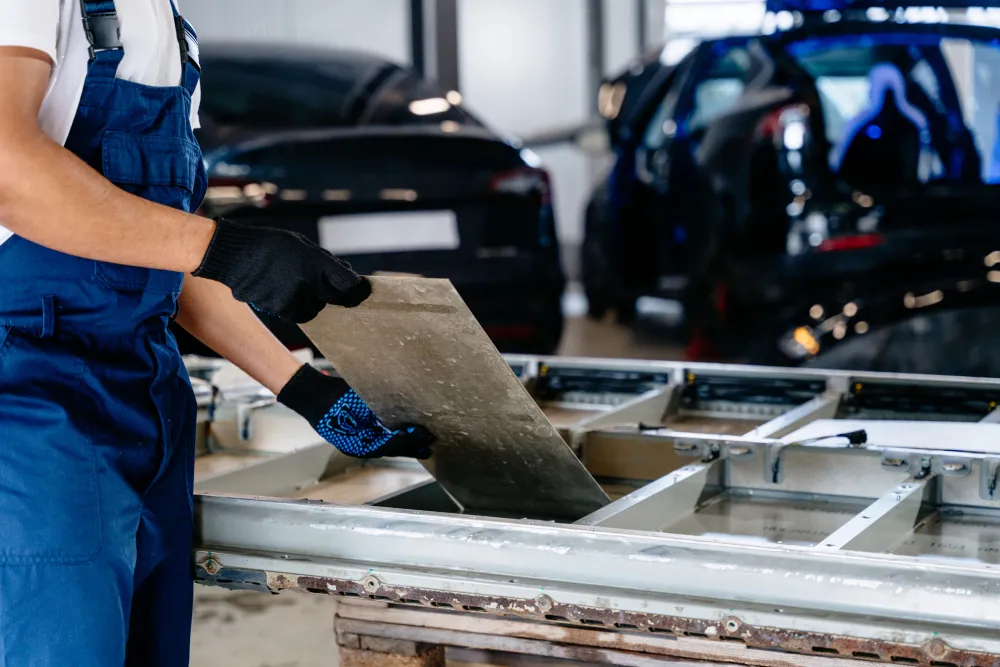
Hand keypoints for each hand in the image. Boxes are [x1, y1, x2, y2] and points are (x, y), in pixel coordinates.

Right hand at [192, 218, 371, 321]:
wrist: (237, 257)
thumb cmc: (272, 246)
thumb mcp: (304, 246)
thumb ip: (327, 262)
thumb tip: (348, 275)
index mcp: (318, 265)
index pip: (350, 285)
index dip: (359, 290)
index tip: (363, 291)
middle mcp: (310, 285)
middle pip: (337, 299)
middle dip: (339, 295)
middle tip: (334, 289)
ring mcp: (296, 300)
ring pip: (318, 308)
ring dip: (315, 300)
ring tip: (297, 283)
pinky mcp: (283, 311)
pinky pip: (301, 313)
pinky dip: (299, 306)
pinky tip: (286, 291)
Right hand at [277, 364, 433, 459]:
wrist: (312, 396)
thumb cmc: (336, 395)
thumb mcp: (364, 401)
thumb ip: (383, 412)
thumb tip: (403, 419)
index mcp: (363, 440)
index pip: (395, 443)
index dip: (412, 440)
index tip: (426, 436)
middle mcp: (359, 447)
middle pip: (391, 450)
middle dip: (411, 449)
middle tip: (428, 448)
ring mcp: (353, 446)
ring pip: (382, 449)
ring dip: (400, 447)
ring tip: (416, 447)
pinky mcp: (350, 441)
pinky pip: (372, 445)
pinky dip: (387, 443)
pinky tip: (395, 439)